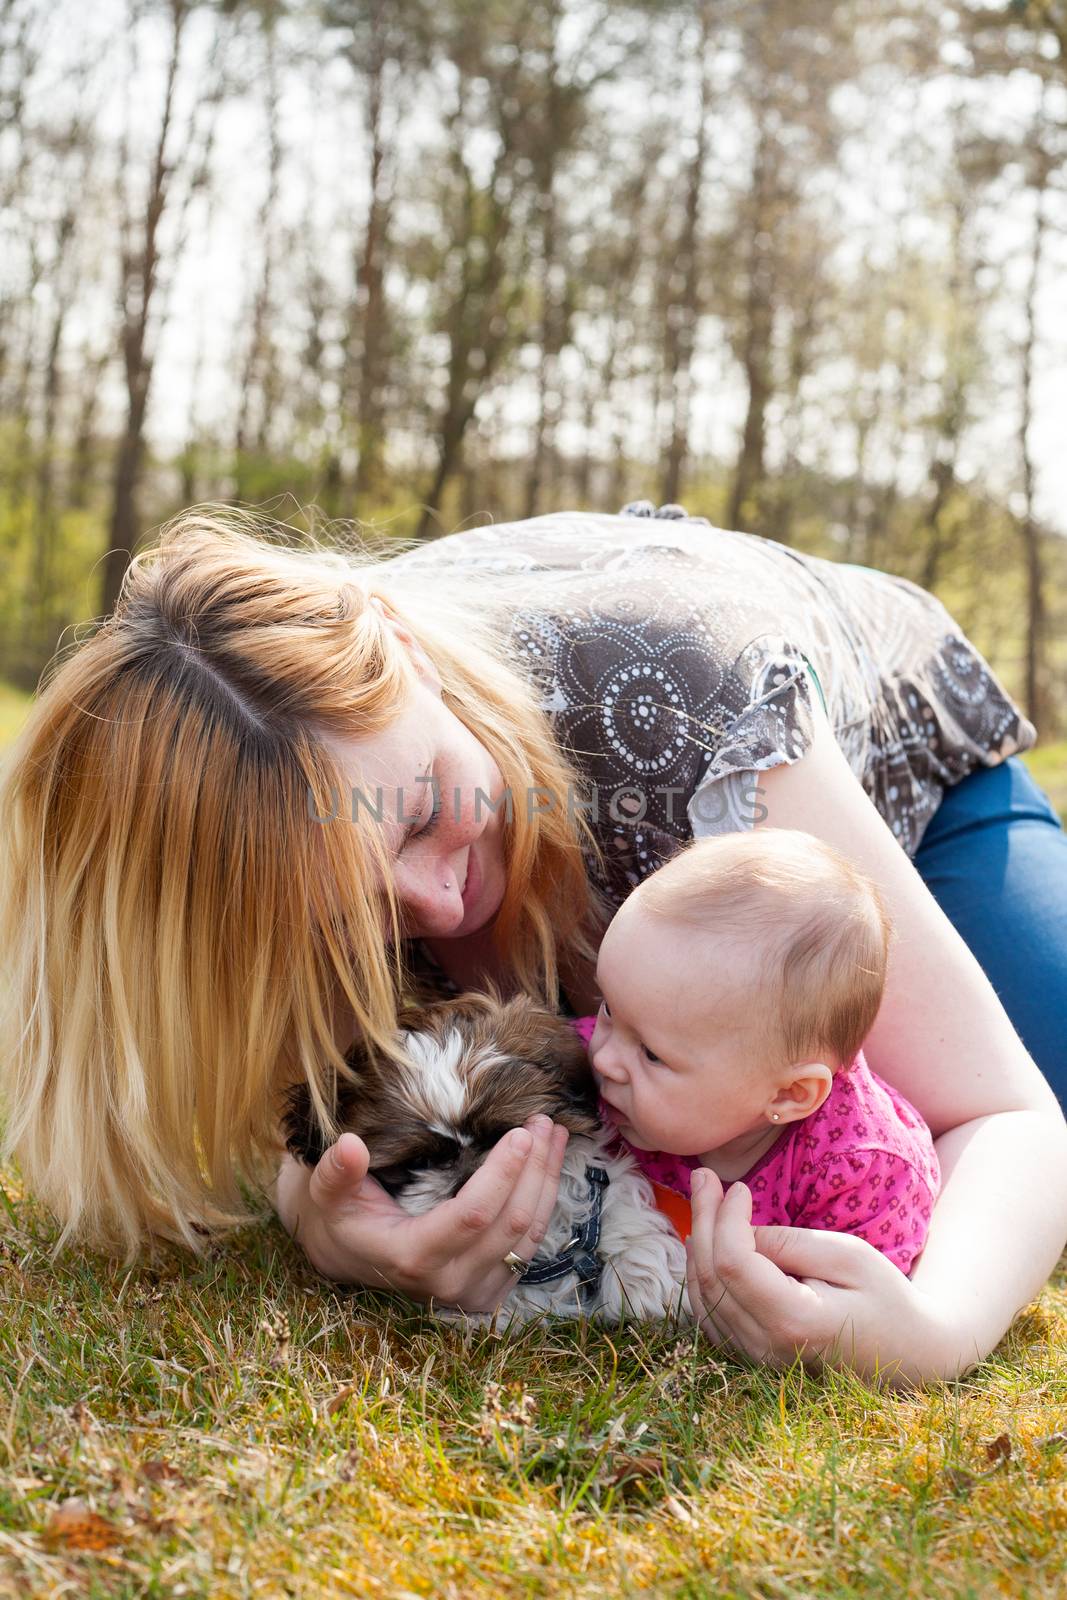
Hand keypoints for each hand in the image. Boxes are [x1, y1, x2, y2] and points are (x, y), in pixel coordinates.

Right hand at [273, 1113, 569, 1314]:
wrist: (349, 1253)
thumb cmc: (341, 1213)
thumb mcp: (327, 1189)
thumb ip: (336, 1170)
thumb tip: (350, 1146)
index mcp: (412, 1258)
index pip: (472, 1215)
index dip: (503, 1173)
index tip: (520, 1132)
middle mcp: (448, 1285)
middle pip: (510, 1224)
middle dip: (534, 1169)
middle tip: (543, 1122)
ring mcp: (472, 1294)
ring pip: (529, 1237)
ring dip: (546, 1182)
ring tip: (555, 1136)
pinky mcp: (489, 1292)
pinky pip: (528, 1248)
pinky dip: (543, 1205)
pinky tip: (546, 1168)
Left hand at [685, 1169, 961, 1387]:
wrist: (908, 1352)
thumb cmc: (884, 1296)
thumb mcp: (848, 1255)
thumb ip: (789, 1242)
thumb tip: (740, 1229)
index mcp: (796, 1321)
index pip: (734, 1264)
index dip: (726, 1218)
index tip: (738, 1187)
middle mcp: (768, 1346)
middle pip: (712, 1277)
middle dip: (704, 1219)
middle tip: (703, 1176)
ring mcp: (758, 1358)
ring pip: (703, 1298)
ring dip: (697, 1244)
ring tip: (703, 1200)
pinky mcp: (754, 1356)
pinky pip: (711, 1314)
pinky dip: (702, 1273)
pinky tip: (707, 1240)